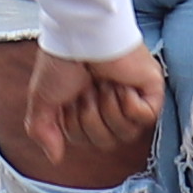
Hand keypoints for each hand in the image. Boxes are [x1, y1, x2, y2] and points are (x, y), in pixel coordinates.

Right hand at [0, 43, 168, 191]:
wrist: (82, 35)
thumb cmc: (62, 60)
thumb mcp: (42, 99)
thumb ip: (42, 130)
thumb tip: (55, 157)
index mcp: (85, 107)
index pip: (84, 140)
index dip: (74, 123)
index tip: (70, 97)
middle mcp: (109, 105)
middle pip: (106, 142)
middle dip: (91, 117)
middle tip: (87, 90)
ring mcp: (132, 98)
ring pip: (127, 134)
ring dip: (109, 108)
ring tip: (104, 85)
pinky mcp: (150, 91)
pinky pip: (146, 118)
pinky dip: (129, 104)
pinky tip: (122, 86)